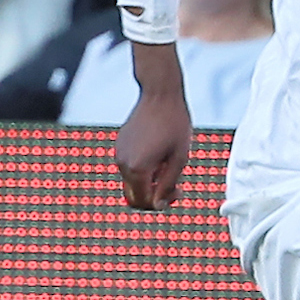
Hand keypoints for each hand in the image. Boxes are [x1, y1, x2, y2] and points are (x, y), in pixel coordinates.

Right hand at [115, 74, 192, 210]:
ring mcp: (120, 153)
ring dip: (149, 182)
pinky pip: (130, 168)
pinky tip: (159, 155)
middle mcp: (123, 163)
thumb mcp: (179, 158)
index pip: (144, 202)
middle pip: (133, 197)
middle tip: (173, 187)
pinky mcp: (120, 145)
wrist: (160, 94)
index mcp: (138, 169)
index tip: (177, 193)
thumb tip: (158, 204)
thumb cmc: (174, 123)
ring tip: (168, 164)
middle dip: (153, 197)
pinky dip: (143, 169)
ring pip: (132, 183)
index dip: (161, 204)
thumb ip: (168, 184)